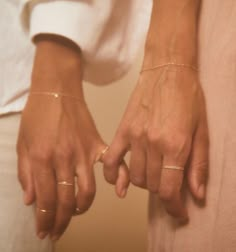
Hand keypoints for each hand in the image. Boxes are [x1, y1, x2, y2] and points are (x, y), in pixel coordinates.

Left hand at [16, 35, 128, 240]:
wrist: (57, 91)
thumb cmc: (37, 116)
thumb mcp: (23, 144)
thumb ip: (26, 174)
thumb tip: (32, 201)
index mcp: (41, 158)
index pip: (45, 199)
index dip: (44, 220)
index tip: (44, 231)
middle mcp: (64, 158)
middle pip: (65, 200)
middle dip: (60, 222)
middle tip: (56, 232)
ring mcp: (84, 152)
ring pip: (87, 191)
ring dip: (81, 208)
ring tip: (74, 213)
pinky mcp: (97, 145)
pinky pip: (114, 164)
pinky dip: (121, 179)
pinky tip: (119, 192)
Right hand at [103, 65, 208, 219]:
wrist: (167, 72)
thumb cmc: (188, 98)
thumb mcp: (202, 131)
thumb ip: (198, 165)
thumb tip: (198, 194)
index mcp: (175, 145)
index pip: (170, 190)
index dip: (175, 207)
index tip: (179, 213)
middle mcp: (152, 144)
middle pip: (152, 185)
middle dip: (164, 191)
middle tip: (171, 185)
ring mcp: (134, 137)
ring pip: (135, 177)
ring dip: (146, 182)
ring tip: (154, 175)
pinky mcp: (122, 130)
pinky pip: (111, 160)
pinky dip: (113, 175)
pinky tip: (119, 182)